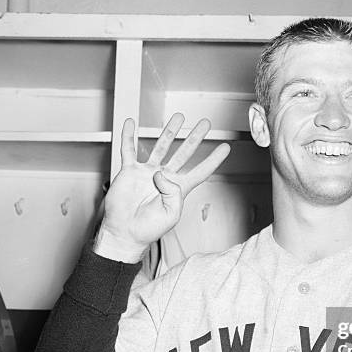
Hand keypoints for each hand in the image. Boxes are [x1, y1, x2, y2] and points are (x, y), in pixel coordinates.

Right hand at [94, 113, 230, 261]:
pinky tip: (129, 124)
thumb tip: (161, 172)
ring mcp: (147, 173)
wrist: (125, 233)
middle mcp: (165, 178)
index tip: (225, 148)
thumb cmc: (148, 229)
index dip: (213, 160)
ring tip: (178, 118)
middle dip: (195, 137)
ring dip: (169, 132)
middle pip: (184, 153)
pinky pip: (129, 150)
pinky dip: (128, 136)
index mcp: (179, 189)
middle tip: (205, 124)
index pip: (201, 171)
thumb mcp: (170, 213)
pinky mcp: (129, 172)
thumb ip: (172, 192)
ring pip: (161, 146)